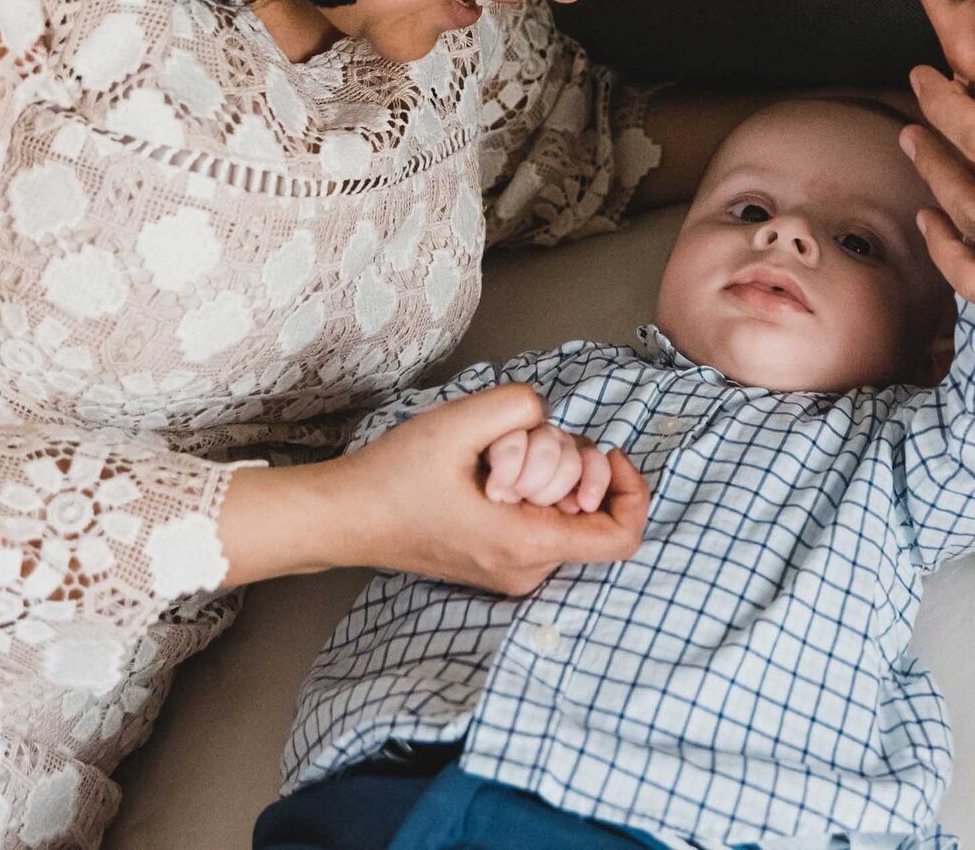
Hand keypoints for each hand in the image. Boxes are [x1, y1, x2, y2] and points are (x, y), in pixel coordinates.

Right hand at [220, 383, 647, 593]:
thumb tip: (549, 418)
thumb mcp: (462, 423)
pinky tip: (491, 472)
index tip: (606, 451)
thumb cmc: (395, 476)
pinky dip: (532, 486)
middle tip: (524, 443)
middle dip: (573, 464)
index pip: (622, 536)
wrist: (344, 516)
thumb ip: (520, 406)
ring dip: (547, 471)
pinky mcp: (498, 558)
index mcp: (526, 545)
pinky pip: (542, 518)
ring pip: (567, 511)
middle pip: (593, 512)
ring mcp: (512, 569)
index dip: (630, 489)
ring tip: (494, 458)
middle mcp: (526, 569)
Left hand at [899, 67, 974, 391]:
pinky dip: (942, 248)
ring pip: (960, 216)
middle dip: (940, 132)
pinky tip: (930, 224)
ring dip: (932, 177)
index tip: (925, 78)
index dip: (945, 101)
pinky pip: (969, 277)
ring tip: (915, 147)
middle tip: (925, 106)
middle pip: (966, 169)